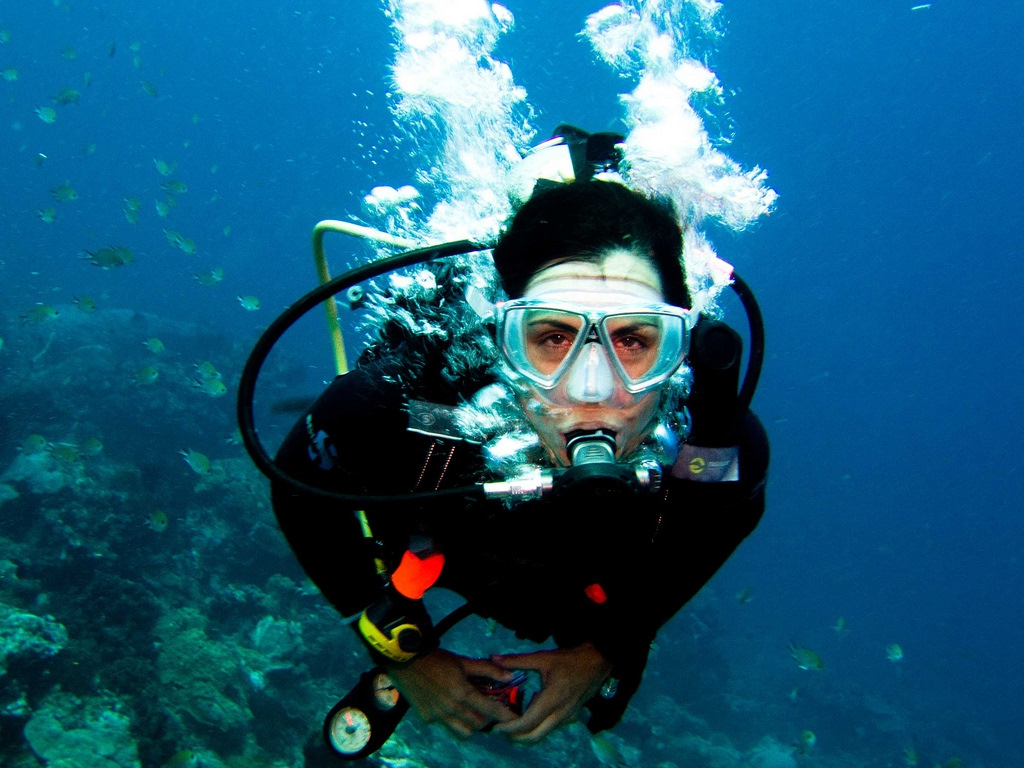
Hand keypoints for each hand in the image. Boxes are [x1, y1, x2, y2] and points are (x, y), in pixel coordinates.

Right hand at [385, 648, 518, 738]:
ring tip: (470, 713)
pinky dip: (451, 720)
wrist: (406, 661)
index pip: (490, 710)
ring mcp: (437, 716)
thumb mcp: (464, 661)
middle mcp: (451, 708)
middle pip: (478, 724)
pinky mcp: (426, 718)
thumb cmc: (437, 659)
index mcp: (462, 693)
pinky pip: (444, 725)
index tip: (513, 719)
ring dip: (470, 725)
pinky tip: (449, 708)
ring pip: (462, 732)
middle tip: (488, 711)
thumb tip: (509, 676)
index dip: (504, 716)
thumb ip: (488, 670)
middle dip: (487, 719)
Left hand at [490, 642, 612, 743]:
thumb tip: (494, 658)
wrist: (597, 662)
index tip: (496, 727)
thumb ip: (517, 660)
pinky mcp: (572, 717)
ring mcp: (568, 717)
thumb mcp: (542, 658)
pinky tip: (531, 712)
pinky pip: (552, 727)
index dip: (510, 728)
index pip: (528, 722)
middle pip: (535, 736)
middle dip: (516, 737)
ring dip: (527, 733)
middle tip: (501, 730)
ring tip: (512, 723)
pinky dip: (538, 726)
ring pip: (544, 734)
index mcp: (552, 699)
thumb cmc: (570, 660)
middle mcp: (561, 713)